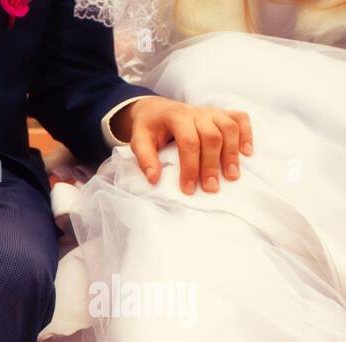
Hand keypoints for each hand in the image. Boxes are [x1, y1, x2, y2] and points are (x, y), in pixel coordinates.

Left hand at [112, 96, 252, 194]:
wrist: (156, 109)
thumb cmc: (148, 128)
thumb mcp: (138, 140)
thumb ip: (145, 158)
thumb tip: (154, 179)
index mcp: (176, 116)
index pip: (188, 142)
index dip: (190, 167)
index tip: (189, 189)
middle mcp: (197, 111)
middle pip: (212, 137)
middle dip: (211, 164)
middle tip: (211, 188)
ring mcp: (212, 111)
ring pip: (229, 128)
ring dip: (232, 153)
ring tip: (232, 176)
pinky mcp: (222, 113)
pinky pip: (240, 118)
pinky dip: (246, 134)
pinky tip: (247, 153)